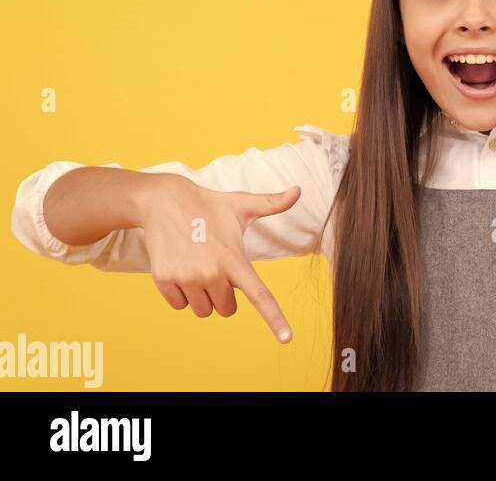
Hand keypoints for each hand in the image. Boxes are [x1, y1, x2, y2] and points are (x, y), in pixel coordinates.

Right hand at [137, 174, 299, 342]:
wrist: (162, 200)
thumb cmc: (208, 205)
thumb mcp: (241, 204)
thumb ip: (272, 203)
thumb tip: (299, 190)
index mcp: (235, 260)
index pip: (260, 296)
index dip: (275, 319)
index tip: (286, 339)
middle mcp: (212, 273)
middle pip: (227, 310)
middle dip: (223, 295)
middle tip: (214, 266)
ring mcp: (187, 278)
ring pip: (203, 310)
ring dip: (201, 295)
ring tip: (196, 264)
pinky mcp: (164, 280)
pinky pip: (179, 305)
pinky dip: (180, 293)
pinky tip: (179, 267)